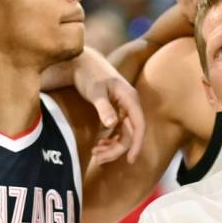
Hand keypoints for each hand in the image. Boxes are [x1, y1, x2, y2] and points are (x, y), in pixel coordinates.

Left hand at [72, 49, 145, 163]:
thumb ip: (103, 107)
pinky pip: (118, 131)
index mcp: (131, 99)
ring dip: (112, 147)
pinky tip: (98, 145)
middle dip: (116, 150)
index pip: (139, 126)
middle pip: (130, 134)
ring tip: (95, 154)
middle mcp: (131, 106)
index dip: (137, 144)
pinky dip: (109, 140)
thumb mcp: (95, 90)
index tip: (130, 160)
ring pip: (124, 135)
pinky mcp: (117, 111)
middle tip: (97, 159)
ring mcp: (124, 109)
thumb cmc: (89, 74)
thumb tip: (112, 124)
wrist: (82, 62)